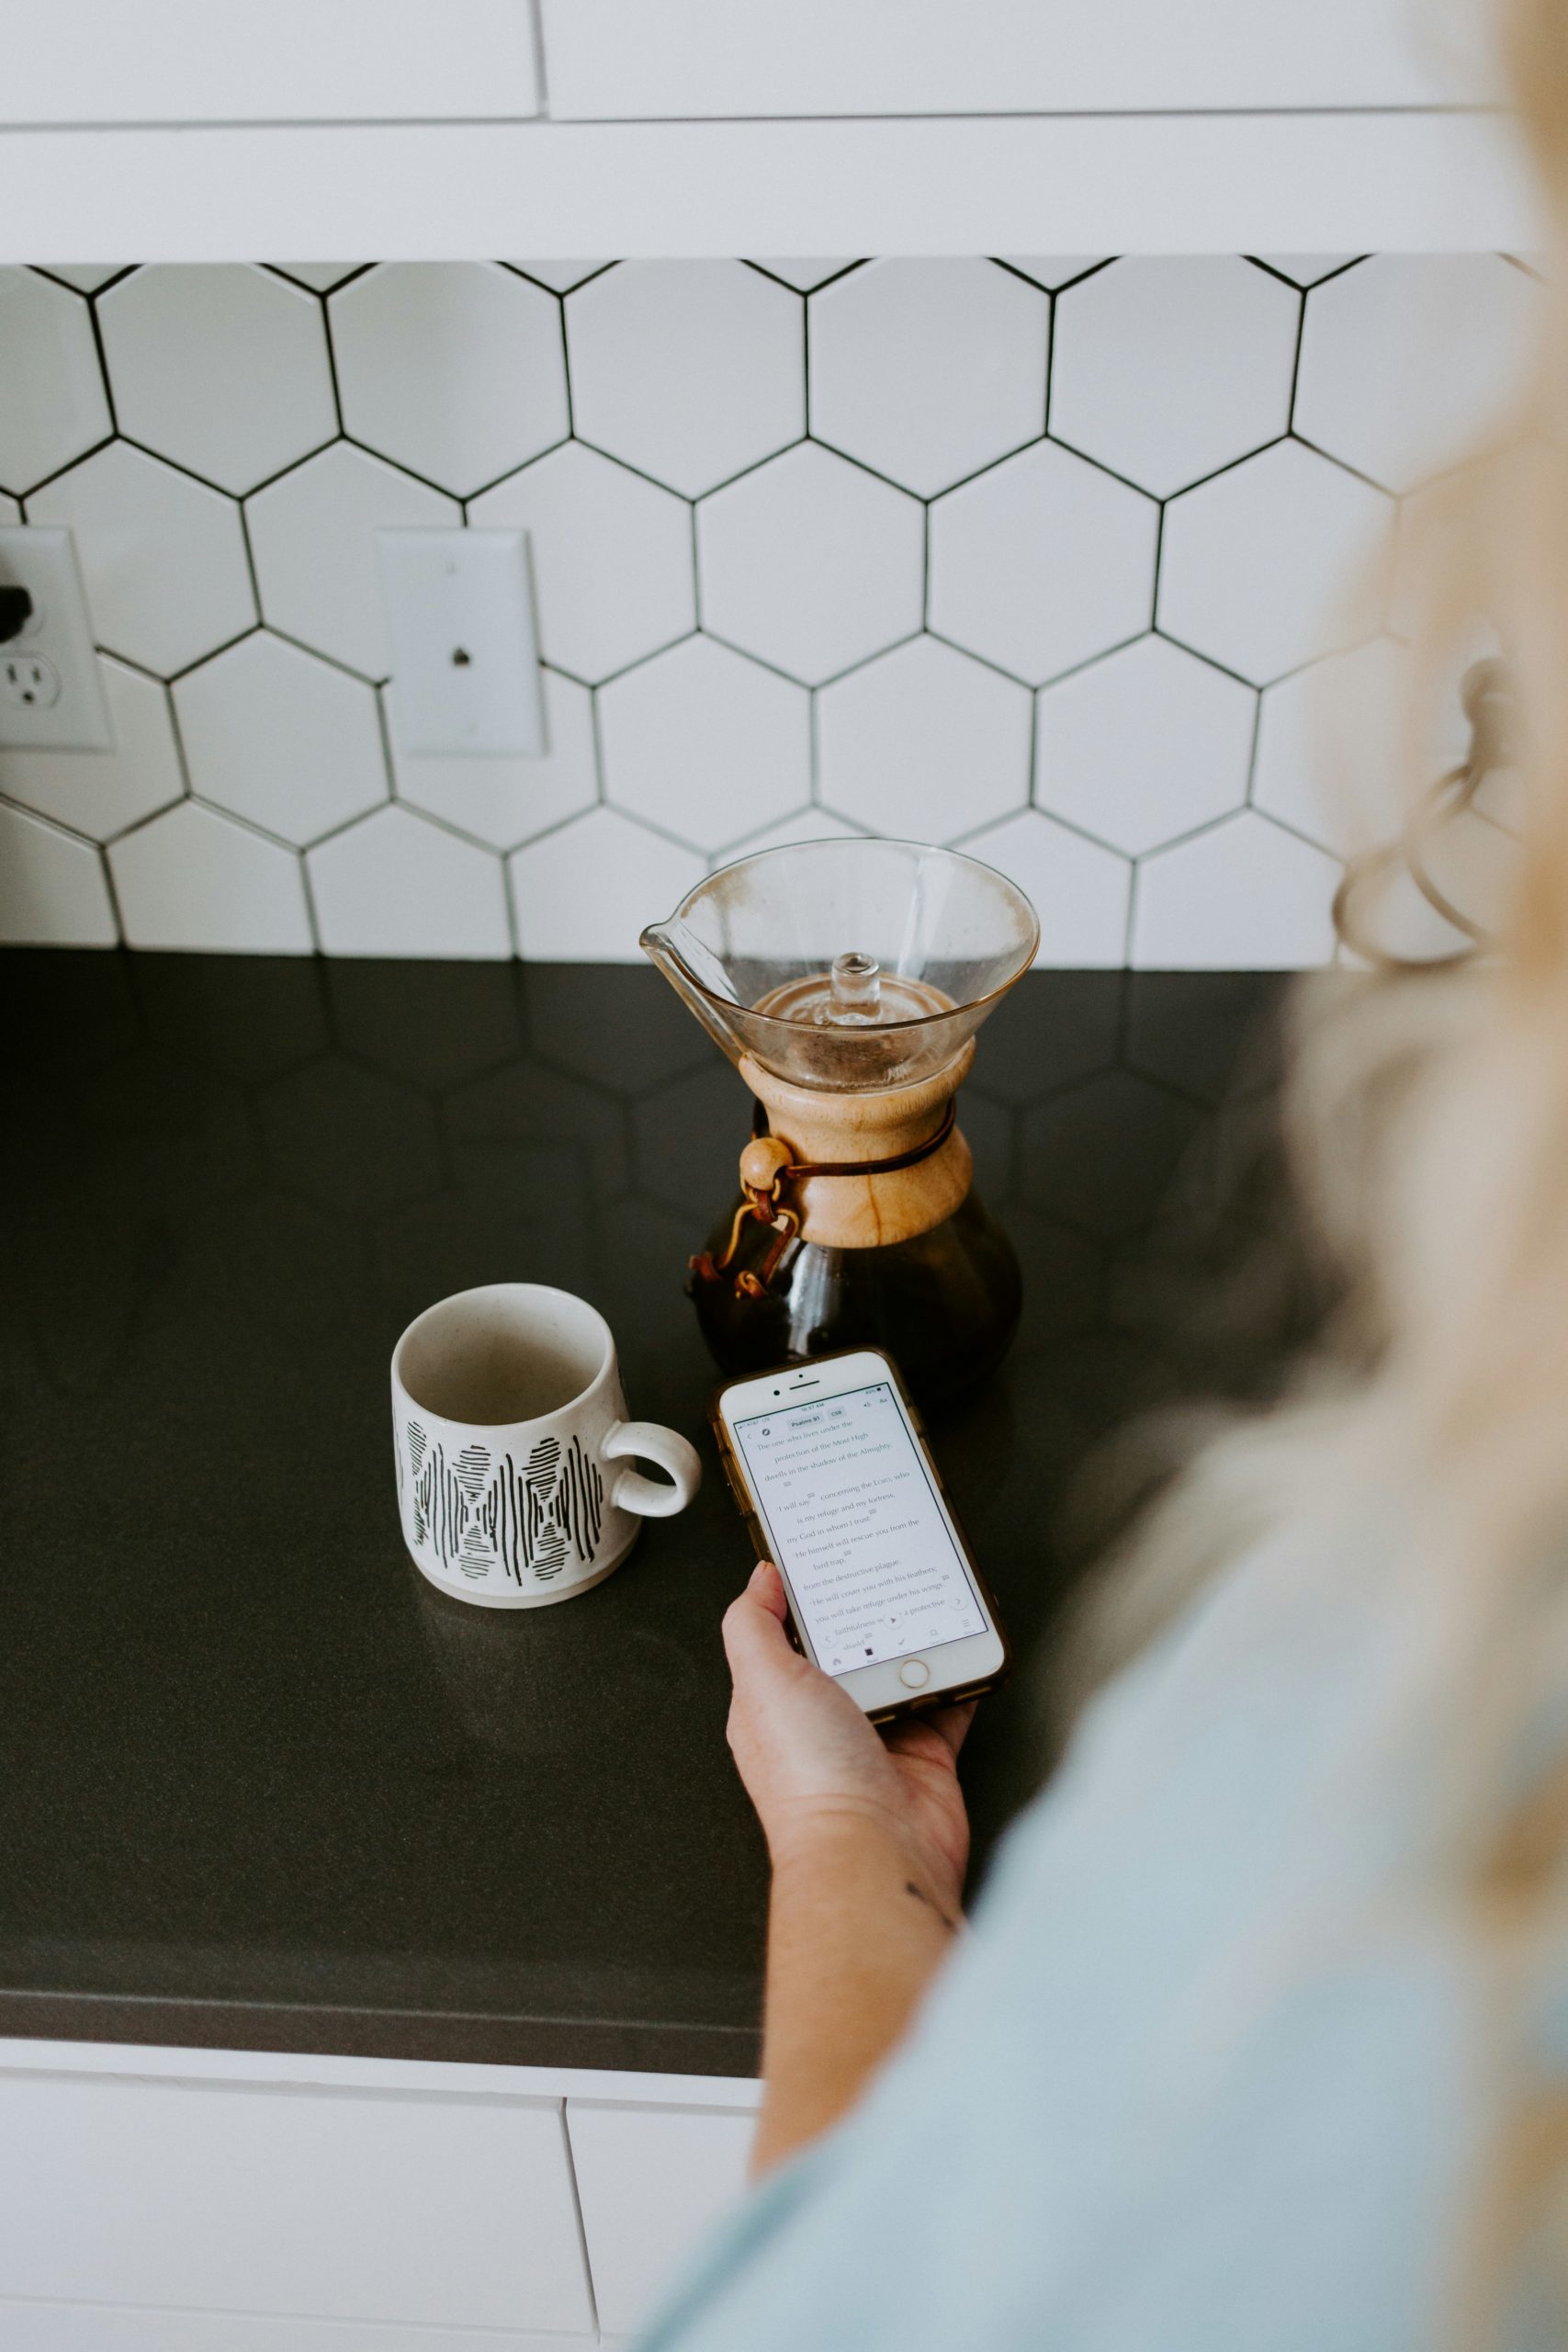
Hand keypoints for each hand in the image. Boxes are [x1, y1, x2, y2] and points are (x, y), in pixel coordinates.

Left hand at [722, 1562, 974, 1912]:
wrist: (874, 1849)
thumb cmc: (810, 1780)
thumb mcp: (763, 1681)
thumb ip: (752, 1624)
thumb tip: (760, 1580)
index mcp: (775, 1701)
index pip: (787, 1632)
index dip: (804, 1594)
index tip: (828, 1555)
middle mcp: (825, 1720)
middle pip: (851, 1645)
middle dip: (870, 1610)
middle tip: (889, 1565)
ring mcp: (878, 1737)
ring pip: (903, 1668)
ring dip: (919, 1636)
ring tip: (933, 1594)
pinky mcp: (925, 1753)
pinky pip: (949, 1701)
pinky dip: (961, 1674)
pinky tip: (967, 1644)